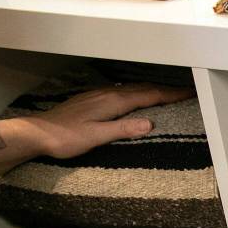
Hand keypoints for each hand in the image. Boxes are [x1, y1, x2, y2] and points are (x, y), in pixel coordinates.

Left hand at [19, 83, 194, 158]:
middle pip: (143, 89)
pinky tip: (136, 97)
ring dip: (152, 90)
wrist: (38, 134)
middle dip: (166, 89)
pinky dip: (137, 93)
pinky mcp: (92, 100)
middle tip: (185, 92)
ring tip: (166, 94)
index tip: (189, 92)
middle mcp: (108, 95)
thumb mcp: (97, 137)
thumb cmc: (65, 138)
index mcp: (113, 102)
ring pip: (132, 89)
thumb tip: (149, 124)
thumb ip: (123, 129)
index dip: (171, 94)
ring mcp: (99, 95)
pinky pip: (122, 92)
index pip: (149, 96)